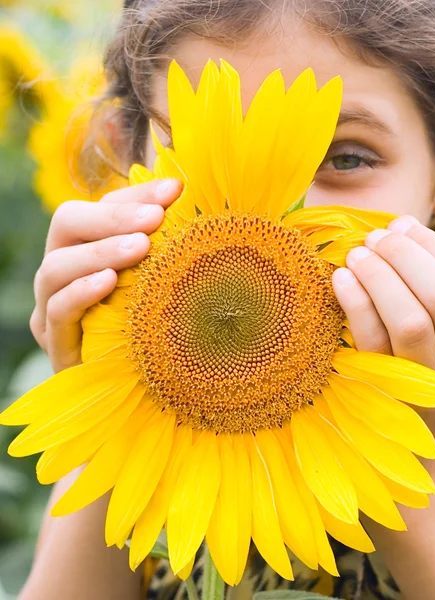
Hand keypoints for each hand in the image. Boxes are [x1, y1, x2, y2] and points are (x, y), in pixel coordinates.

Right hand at [30, 179, 182, 373]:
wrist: (140, 383)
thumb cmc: (155, 323)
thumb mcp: (162, 278)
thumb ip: (168, 242)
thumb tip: (191, 197)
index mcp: (89, 245)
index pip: (102, 205)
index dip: (136, 194)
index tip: (175, 190)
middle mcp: (65, 268)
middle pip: (69, 222)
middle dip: (113, 218)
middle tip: (155, 218)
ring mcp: (52, 304)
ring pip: (57, 265)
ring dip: (100, 252)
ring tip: (139, 247)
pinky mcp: (55, 341)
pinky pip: (58, 310)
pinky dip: (81, 292)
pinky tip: (108, 282)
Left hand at [332, 215, 434, 445]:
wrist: (403, 456)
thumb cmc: (408, 381)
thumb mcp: (430, 341)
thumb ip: (420, 294)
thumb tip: (395, 232)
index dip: (433, 244)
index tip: (401, 225)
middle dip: (406, 254)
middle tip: (373, 238)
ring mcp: (423, 386)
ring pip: (412, 319)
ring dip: (381, 275)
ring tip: (356, 255)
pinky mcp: (384, 396)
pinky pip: (372, 343)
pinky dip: (356, 302)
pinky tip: (339, 280)